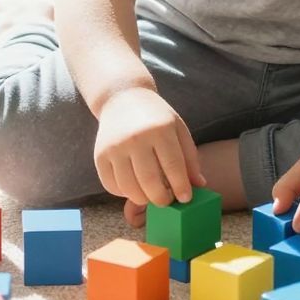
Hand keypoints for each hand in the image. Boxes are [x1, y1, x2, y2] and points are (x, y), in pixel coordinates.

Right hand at [94, 87, 204, 230]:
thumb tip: (199, 186)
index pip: (173, 166)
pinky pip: (111, 186)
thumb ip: (190, 157)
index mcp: (160, 129)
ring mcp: (115, 147)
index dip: (181, 187)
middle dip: (162, 199)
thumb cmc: (156, 117)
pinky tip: (134, 188)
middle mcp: (136, 138)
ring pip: (129, 188)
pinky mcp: (99, 156)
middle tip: (167, 201)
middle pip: (150, 181)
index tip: (186, 198)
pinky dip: (123, 193)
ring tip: (151, 196)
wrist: (122, 98)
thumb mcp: (178, 129)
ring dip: (143, 199)